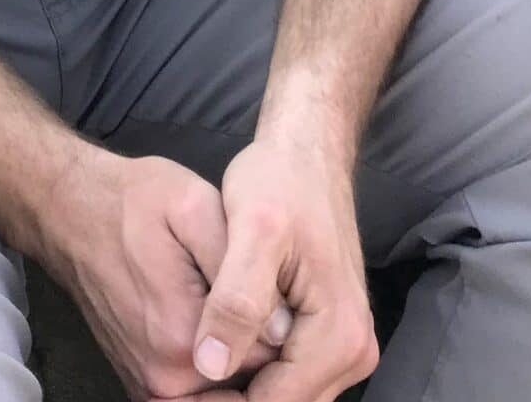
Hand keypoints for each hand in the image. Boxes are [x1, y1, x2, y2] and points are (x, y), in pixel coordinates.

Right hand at [40, 149, 293, 399]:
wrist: (73, 211)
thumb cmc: (134, 202)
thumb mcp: (193, 206)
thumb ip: (238, 269)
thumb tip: (281, 329)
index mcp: (181, 336)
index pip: (269, 355)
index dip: (283, 320)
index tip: (281, 286)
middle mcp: (164, 376)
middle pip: (250, 379)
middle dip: (263, 341)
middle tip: (263, 294)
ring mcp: (149, 385)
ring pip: (227, 387)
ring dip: (241, 354)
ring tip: (242, 304)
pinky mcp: (142, 384)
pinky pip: (200, 391)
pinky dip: (217, 366)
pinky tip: (215, 319)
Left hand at [189, 135, 380, 398]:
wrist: (306, 153)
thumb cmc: (280, 181)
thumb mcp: (253, 230)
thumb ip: (237, 300)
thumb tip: (210, 365)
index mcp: (340, 336)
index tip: (176, 393)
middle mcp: (353, 352)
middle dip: (230, 398)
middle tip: (180, 384)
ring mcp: (344, 345)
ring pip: (285, 394)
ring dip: (239, 388)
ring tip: (193, 360)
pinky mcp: (328, 335)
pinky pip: (288, 374)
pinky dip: (252, 370)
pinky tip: (214, 347)